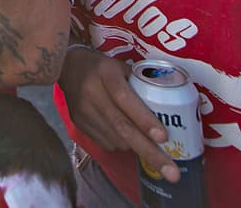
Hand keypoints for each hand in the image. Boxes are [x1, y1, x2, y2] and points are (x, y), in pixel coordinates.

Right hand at [58, 48, 179, 182]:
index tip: (163, 138)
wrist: (67, 67)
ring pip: (116, 139)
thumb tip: (167, 105)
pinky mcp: (78, 123)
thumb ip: (141, 83)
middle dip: (149, 152)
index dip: (143, 119)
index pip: (125, 98)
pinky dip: (121, 144)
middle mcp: (92, 93)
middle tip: (172, 173)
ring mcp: (83, 110)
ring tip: (148, 145)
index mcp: (106, 74)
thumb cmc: (103, 67)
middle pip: (122, 126)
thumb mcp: (122, 67)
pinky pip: (106, 143)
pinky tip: (124, 136)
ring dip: (136, 146)